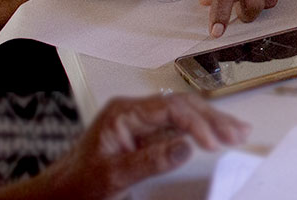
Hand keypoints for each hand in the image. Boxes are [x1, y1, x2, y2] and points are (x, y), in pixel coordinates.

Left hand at [14, 93, 248, 199]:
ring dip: (212, 122)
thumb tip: (187, 146)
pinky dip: (201, 131)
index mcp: (124, 113)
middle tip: (238, 133)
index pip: (171, 108)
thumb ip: (151, 161)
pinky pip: (179, 126)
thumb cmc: (78, 184)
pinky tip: (217, 135)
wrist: (58, 194)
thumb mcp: (114, 176)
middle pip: (183, 106)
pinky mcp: (146, 134)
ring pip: (185, 113)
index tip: (213, 143)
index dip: (197, 123)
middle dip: (213, 119)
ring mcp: (141, 122)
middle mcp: (134, 111)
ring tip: (238, 132)